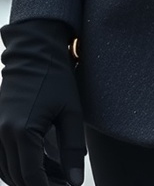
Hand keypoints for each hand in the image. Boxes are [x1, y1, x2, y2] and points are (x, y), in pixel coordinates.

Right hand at [0, 19, 85, 185]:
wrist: (34, 52)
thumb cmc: (56, 78)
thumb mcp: (71, 112)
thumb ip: (73, 148)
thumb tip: (75, 183)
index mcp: (22, 130)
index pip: (32, 177)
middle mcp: (2, 133)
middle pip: (18, 177)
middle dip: (40, 185)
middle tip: (63, 184)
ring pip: (6, 171)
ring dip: (27, 179)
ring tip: (54, 177)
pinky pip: (0, 159)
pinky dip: (16, 168)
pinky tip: (38, 167)